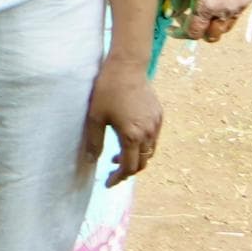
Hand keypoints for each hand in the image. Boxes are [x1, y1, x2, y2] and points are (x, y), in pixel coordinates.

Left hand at [80, 53, 163, 182]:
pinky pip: (154, 138)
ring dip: (136, 158)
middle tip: (113, 172)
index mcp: (133, 136)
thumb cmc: (107, 91)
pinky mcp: (159, 115)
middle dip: (128, 171)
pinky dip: (143, 146)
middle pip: (142, 162)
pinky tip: (129, 139)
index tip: (108, 183)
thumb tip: (92, 161)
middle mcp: (149, 133)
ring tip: (118, 157)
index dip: (118, 178)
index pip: (129, 167)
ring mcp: (156, 124)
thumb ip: (95, 141)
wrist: (127, 68)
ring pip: (150, 151)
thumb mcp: (95, 117)